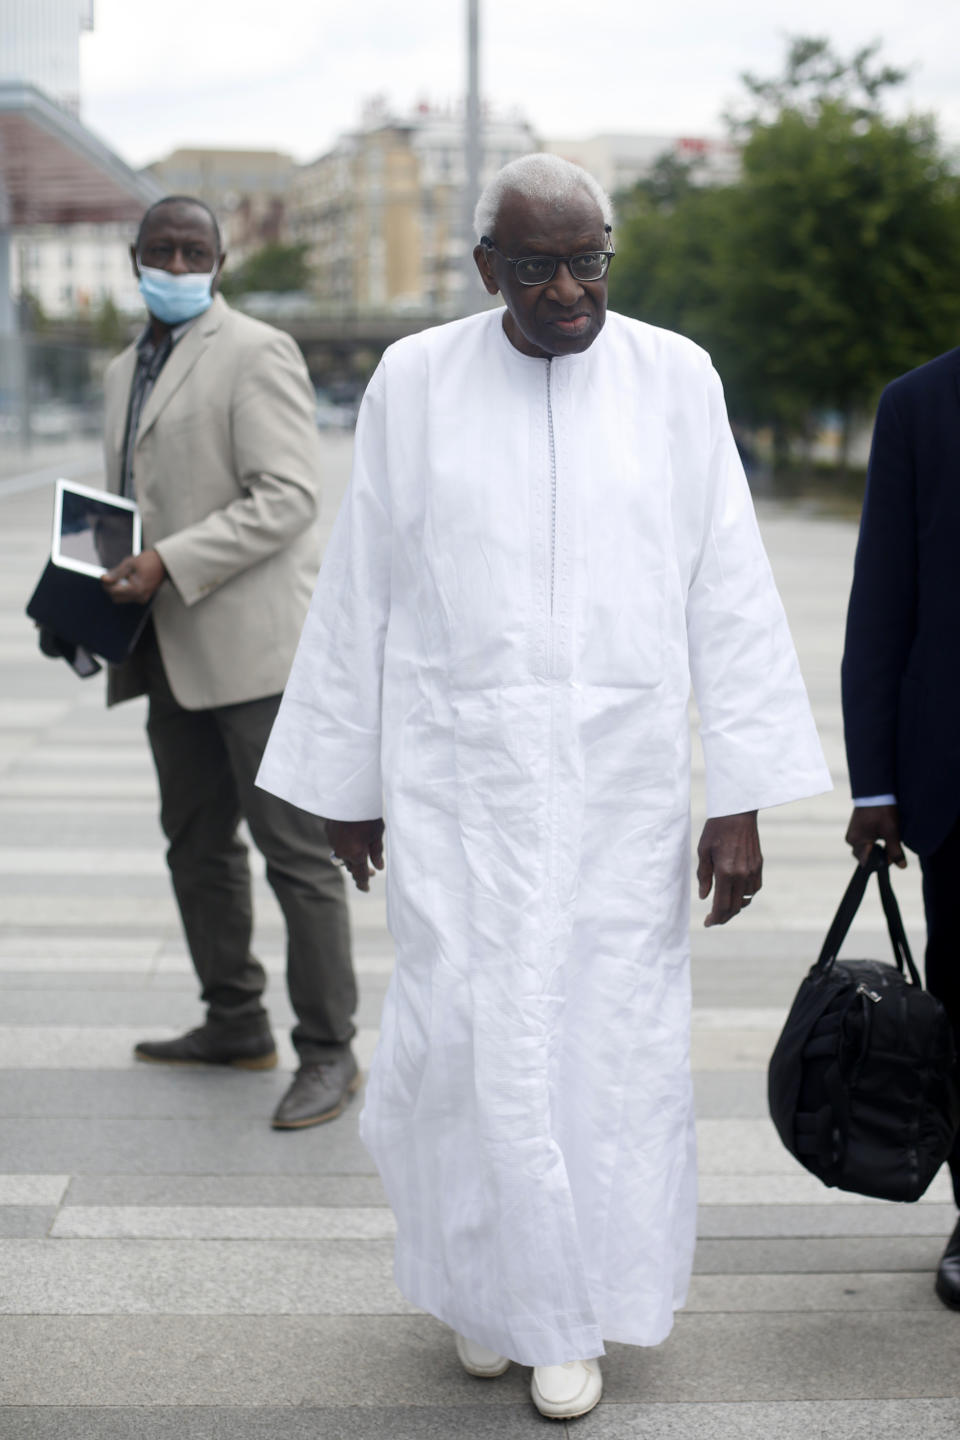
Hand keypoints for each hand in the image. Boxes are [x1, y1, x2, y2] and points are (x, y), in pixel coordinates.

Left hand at [102, 549, 165, 604]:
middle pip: (115, 598)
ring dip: (118, 589)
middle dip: (111, 588)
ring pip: (121, 598)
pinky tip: (130, 579)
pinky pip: (128, 596)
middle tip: (113, 575)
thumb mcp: (129, 564)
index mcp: (136, 589)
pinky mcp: (143, 598)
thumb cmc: (148, 561)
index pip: (113, 591)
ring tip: (124, 576)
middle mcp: (139, 597)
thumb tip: (103, 579)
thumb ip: (116, 573)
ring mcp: (142, 599)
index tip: (103, 575)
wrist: (165, 563)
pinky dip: (125, 589)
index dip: (106, 584)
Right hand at [326, 818, 384, 892]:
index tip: (366, 889)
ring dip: (351, 858)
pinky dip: (344, 844)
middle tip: (370, 872)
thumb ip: (377, 852)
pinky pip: (336, 843)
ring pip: (342, 856)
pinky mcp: (328, 832)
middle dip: (360, 871)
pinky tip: (351, 836)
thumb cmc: (368, 815)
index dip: (363, 884)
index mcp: (356, 854)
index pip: (359, 876)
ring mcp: (333, 842)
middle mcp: (342, 852)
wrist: (349, 796)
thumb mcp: (378, 834)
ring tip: (361, 854)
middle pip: (351, 867)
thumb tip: (378, 867)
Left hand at [697, 811, 761, 926]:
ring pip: (746, 899)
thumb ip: (703, 876)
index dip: (715, 918)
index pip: (722, 905)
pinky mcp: (759, 865)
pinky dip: (746, 895)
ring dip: (735, 907)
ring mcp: (753, 870)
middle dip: (724, 917)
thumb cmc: (716, 830)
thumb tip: (704, 897)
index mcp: (725, 872)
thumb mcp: (703, 852)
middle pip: (735, 907)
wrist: (737, 813)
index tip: (707, 923)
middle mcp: (742, 874)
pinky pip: (754, 888)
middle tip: (713, 919)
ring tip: (723, 907)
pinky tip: (737, 893)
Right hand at [845, 804, 905, 867]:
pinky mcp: (855, 827)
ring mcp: (852, 833)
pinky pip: (863, 840)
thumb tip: (901, 866)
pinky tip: (881, 832)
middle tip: (890, 845)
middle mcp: (851, 839)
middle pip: (865, 856)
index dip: (880, 862)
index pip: (866, 862)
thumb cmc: (882, 811)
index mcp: (856, 842)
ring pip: (865, 848)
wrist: (875, 791)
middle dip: (878, 854)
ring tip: (886, 836)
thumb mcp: (891, 832)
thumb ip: (895, 851)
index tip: (890, 858)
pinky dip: (872, 840)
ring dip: (876, 847)